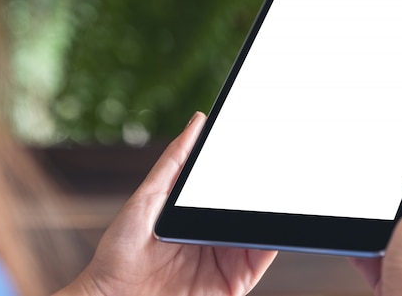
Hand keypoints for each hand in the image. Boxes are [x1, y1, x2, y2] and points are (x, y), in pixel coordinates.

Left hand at [55, 112, 276, 295]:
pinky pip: (258, 261)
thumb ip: (175, 160)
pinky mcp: (231, 283)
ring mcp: (225, 258)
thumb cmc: (120, 250)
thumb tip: (198, 121)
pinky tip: (273, 228)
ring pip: (260, 232)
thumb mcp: (148, 196)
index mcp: (199, 212)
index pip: (232, 187)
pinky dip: (270, 244)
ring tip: (281, 194)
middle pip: (249, 208)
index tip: (263, 144)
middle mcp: (216, 234)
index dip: (250, 168)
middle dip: (265, 190)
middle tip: (279, 167)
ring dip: (273, 214)